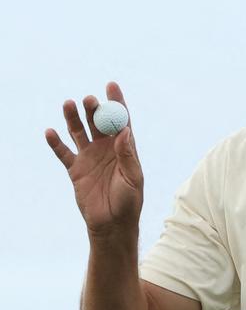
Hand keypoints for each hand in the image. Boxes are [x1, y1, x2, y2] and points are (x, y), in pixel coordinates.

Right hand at [45, 82, 143, 236]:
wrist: (112, 224)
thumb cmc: (129, 202)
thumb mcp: (132, 178)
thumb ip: (127, 155)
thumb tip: (125, 130)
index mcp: (125, 148)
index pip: (121, 120)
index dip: (116, 102)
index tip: (111, 85)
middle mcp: (107, 149)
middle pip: (98, 123)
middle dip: (93, 109)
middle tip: (89, 100)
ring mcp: (90, 158)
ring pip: (79, 133)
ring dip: (73, 119)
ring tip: (68, 104)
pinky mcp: (76, 170)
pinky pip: (63, 153)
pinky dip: (56, 143)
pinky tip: (50, 131)